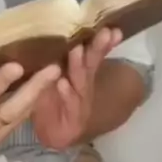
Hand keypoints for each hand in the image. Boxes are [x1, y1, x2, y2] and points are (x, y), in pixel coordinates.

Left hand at [31, 28, 121, 149]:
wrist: (51, 134)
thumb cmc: (51, 98)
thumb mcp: (51, 75)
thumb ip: (56, 57)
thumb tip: (49, 27)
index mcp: (80, 73)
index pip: (93, 54)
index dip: (102, 42)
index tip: (112, 28)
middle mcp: (83, 87)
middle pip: (91, 65)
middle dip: (98, 49)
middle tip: (105, 32)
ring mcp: (80, 104)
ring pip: (81, 83)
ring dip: (79, 66)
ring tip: (77, 50)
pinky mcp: (72, 122)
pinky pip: (69, 105)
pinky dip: (66, 94)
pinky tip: (63, 83)